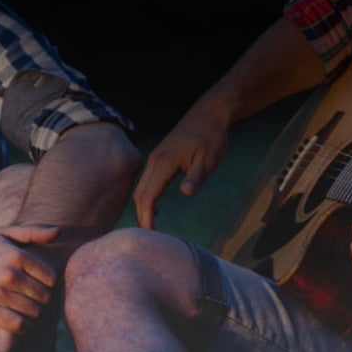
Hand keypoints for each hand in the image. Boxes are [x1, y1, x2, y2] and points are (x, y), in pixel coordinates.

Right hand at [0, 226, 58, 330]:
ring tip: (23, 311)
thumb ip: (31, 232)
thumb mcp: (0, 234)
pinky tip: (18, 324)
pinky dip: (22, 327)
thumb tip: (59, 232)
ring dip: (31, 314)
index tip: (37, 287)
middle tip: (30, 301)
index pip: (50, 278)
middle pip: (42, 296)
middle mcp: (7, 273)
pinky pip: (17, 324)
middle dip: (39, 300)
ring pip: (32, 311)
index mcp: (15, 255)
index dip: (46, 284)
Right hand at [132, 104, 229, 228]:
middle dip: (141, 216)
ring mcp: (155, 158)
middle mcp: (155, 160)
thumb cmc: (211, 136)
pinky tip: (156, 209)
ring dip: (143, 207)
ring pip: (142, 187)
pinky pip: (147, 181)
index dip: (146, 217)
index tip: (150, 236)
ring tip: (150, 227)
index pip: (148, 195)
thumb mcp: (209, 159)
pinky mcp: (159, 158)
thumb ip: (196, 176)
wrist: (209, 113)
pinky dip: (148, 197)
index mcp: (164, 162)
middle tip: (149, 238)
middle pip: (140, 193)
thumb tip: (186, 193)